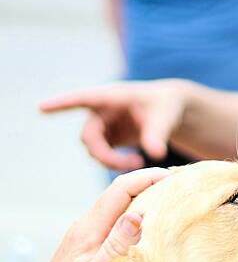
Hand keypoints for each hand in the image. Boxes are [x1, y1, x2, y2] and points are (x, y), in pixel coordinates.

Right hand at [40, 80, 188, 171]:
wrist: (171, 111)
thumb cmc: (167, 106)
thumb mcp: (165, 117)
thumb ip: (158, 135)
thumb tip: (156, 155)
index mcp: (111, 97)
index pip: (83, 99)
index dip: (62, 104)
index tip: (41, 107)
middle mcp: (102, 110)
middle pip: (89, 136)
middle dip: (105, 155)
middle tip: (133, 165)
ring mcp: (104, 125)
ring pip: (94, 148)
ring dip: (111, 160)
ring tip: (138, 162)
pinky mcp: (109, 137)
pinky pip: (102, 154)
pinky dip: (115, 162)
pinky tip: (134, 162)